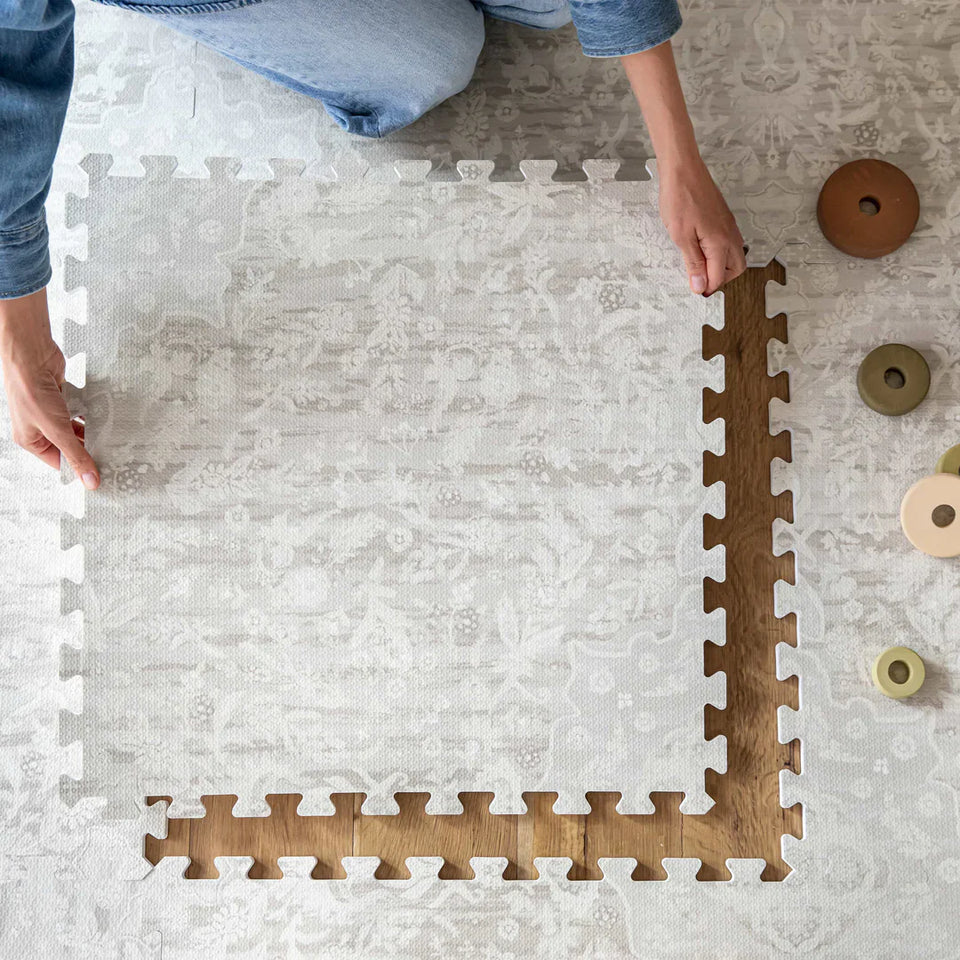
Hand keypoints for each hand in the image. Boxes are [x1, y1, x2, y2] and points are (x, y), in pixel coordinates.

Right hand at [0, 288, 99, 488]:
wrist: (31, 355)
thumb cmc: (31, 390)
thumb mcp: (56, 429)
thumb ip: (75, 454)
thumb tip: (89, 480)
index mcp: (31, 440)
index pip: (59, 462)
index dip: (79, 468)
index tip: (102, 473)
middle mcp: (39, 427)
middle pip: (69, 445)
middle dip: (89, 449)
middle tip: (112, 455)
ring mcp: (51, 411)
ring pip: (76, 428)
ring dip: (91, 431)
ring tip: (112, 439)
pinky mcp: (61, 397)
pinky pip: (80, 411)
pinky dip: (90, 413)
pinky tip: (105, 418)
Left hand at [658, 158, 746, 296]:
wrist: (683, 169)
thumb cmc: (680, 197)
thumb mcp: (681, 237)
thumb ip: (693, 263)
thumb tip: (700, 286)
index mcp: (720, 242)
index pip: (719, 277)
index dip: (706, 288)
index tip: (694, 290)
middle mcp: (730, 235)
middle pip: (736, 269)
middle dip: (720, 280)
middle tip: (700, 281)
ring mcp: (729, 225)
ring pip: (735, 255)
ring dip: (721, 266)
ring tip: (700, 267)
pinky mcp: (724, 218)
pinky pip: (729, 242)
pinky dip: (720, 253)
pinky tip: (703, 250)